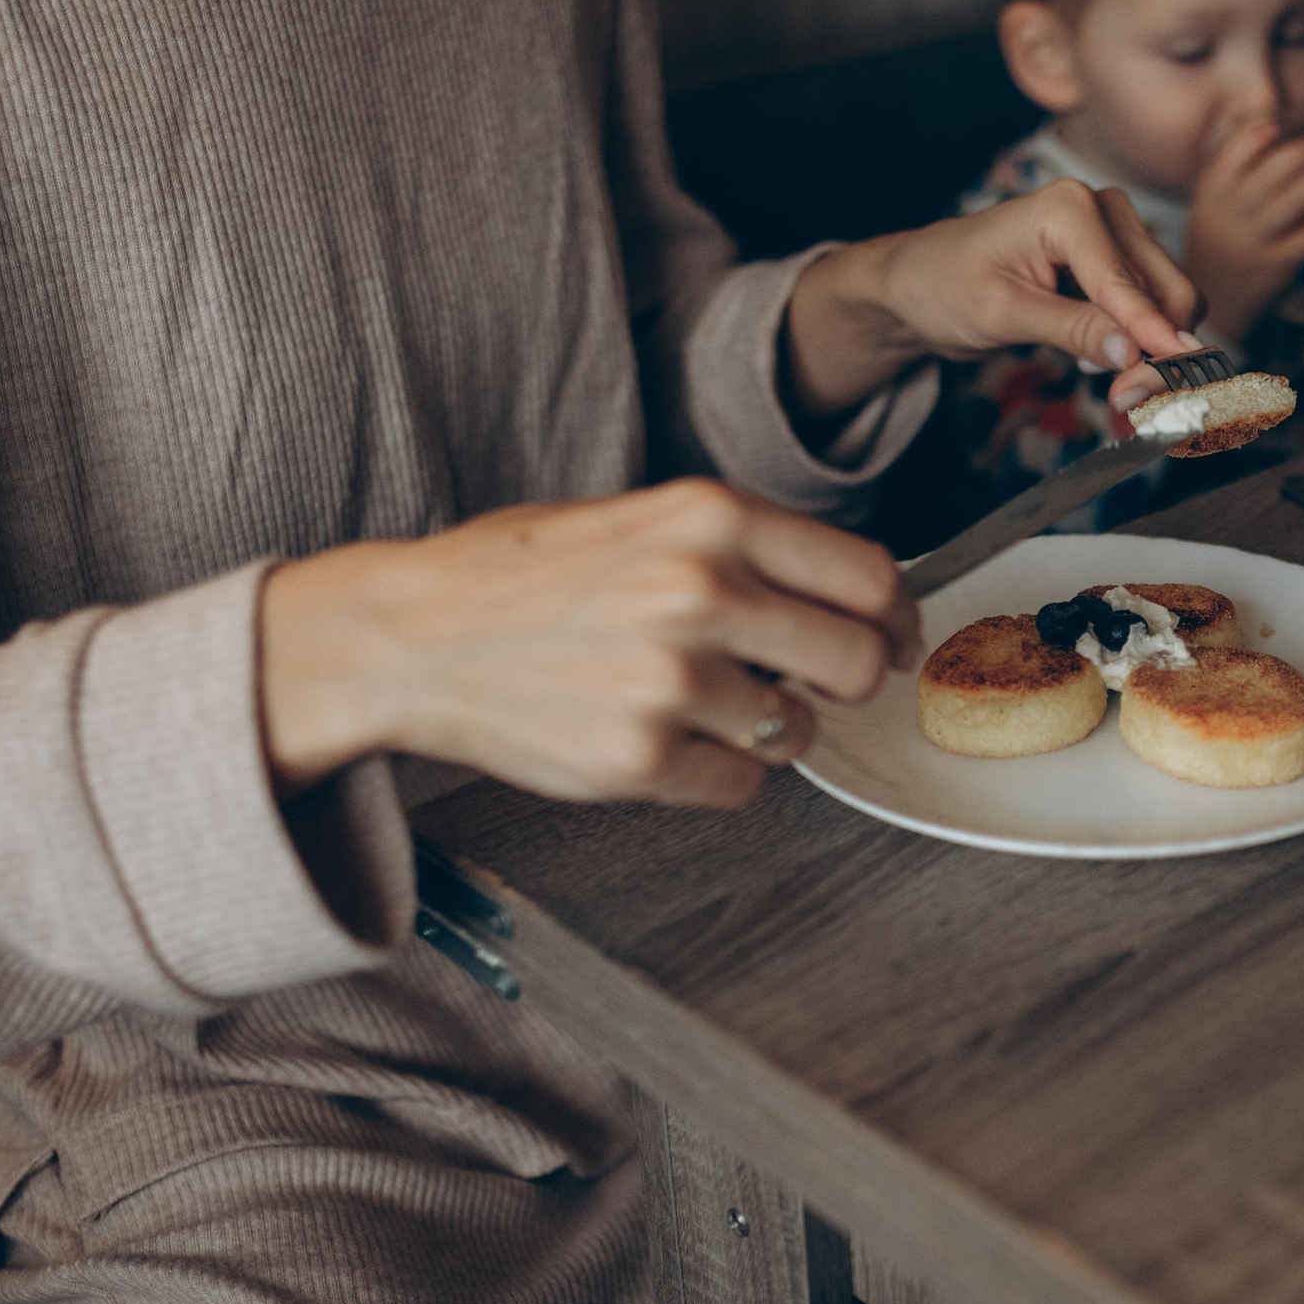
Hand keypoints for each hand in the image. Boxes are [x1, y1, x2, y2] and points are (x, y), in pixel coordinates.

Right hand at [260, 480, 919, 808]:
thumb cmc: (520, 575)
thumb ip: (744, 546)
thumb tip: (854, 594)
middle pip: (859, 662)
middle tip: (812, 684)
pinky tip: (668, 741)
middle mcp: (700, 591)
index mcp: (711, 518)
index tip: (894, 638)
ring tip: (705, 706)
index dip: (896, 618)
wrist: (407, 636)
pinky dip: (719, 774)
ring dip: (773, 731)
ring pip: (800, 733)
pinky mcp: (638, 757)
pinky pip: (742, 786)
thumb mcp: (640, 517)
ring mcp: (670, 679)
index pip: (868, 577)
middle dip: (846, 681)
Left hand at [782, 181, 1203, 419]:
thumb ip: (1073, 331)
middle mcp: (1104, 209)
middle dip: (1159, 347)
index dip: (1152, 336)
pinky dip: (1143, 338)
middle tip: (1128, 399)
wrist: (922, 280)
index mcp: (1069, 207)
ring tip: (1112, 382)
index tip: (1180, 378)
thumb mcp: (1004, 314)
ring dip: (1154, 347)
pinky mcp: (1119, 259)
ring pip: (1170, 299)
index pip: (1125, 284)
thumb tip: (1133, 355)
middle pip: (1166, 288)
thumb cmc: (946, 286)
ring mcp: (1116, 232)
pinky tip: (1103, 355)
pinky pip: (1154, 304)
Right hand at [1184, 121, 1303, 346]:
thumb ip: (1229, 175)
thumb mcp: (1207, 207)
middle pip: (1276, 169)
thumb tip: (1269, 131)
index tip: (1278, 130)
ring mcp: (1256, 241)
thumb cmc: (1216, 245)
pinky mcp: (1279, 264)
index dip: (1262, 135)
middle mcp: (1231, 215)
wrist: (1214, 302)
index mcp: (1211, 194)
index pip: (1238, 150)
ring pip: (1300, 197)